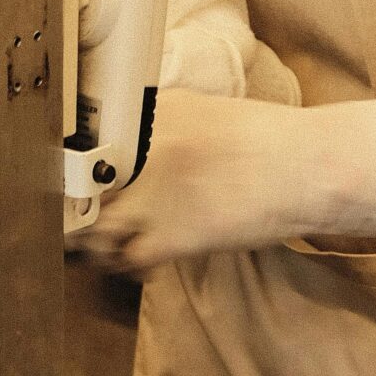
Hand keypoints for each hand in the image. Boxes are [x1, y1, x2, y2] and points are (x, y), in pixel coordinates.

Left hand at [69, 88, 375, 274]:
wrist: (309, 167)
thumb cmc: (264, 141)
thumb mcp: (202, 112)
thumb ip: (156, 125)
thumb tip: (119, 144)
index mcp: (150, 112)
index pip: (82, 138)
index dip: (68, 163)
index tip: (66, 176)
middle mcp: (142, 149)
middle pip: (76, 184)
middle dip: (71, 203)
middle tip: (75, 214)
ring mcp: (153, 195)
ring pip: (90, 230)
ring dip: (92, 240)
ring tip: (107, 239)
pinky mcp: (171, 238)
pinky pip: (123, 261)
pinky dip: (125, 263)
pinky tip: (141, 255)